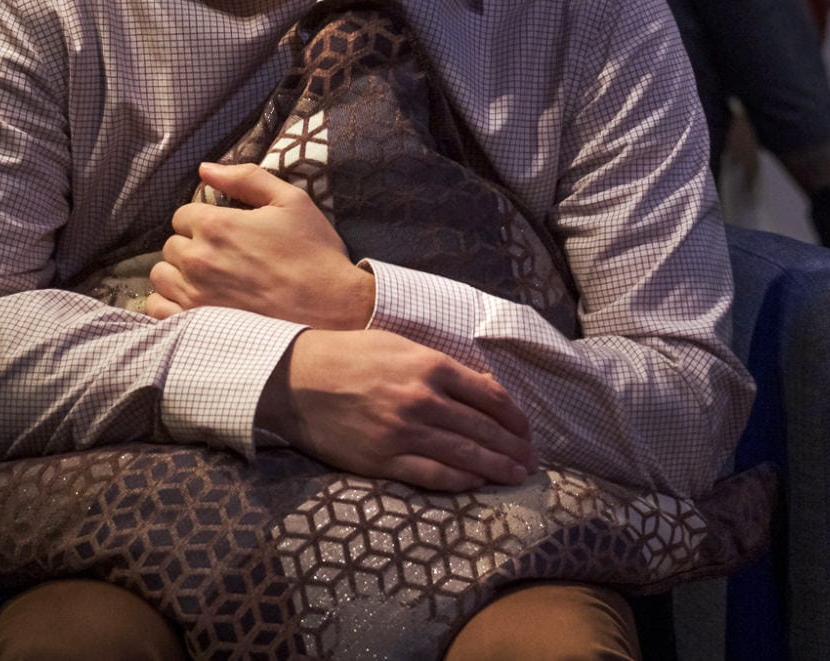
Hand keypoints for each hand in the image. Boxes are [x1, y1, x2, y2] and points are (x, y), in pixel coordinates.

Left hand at [145, 162, 374, 329]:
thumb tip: (204, 169)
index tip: (226, 231)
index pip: (183, 215)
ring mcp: (193, 294)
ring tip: (209, 279)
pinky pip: (158, 308)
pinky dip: (170, 303)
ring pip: (162, 276)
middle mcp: (197, 258)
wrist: (330, 306)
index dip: (204, 220)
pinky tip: (196, 301)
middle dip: (192, 246)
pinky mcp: (195, 323)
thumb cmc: (313, 252)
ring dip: (179, 273)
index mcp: (216, 224)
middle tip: (223, 256)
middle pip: (171, 245)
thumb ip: (247, 179)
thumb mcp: (292, 201)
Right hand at [257, 328, 536, 490]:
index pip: (490, 396)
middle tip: (532, 460)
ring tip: (516, 475)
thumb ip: (441, 366)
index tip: (526, 429)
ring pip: (465, 455)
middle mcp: (424, 400)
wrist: (297, 379)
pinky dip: (459, 481)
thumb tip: (478, 387)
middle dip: (513, 446)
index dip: (514, 416)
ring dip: (496, 467)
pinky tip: (476, 483)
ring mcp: (405, 433)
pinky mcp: (384, 460)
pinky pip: (432, 474)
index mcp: (432, 367)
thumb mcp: (402, 345)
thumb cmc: (350, 356)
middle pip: (483, 429)